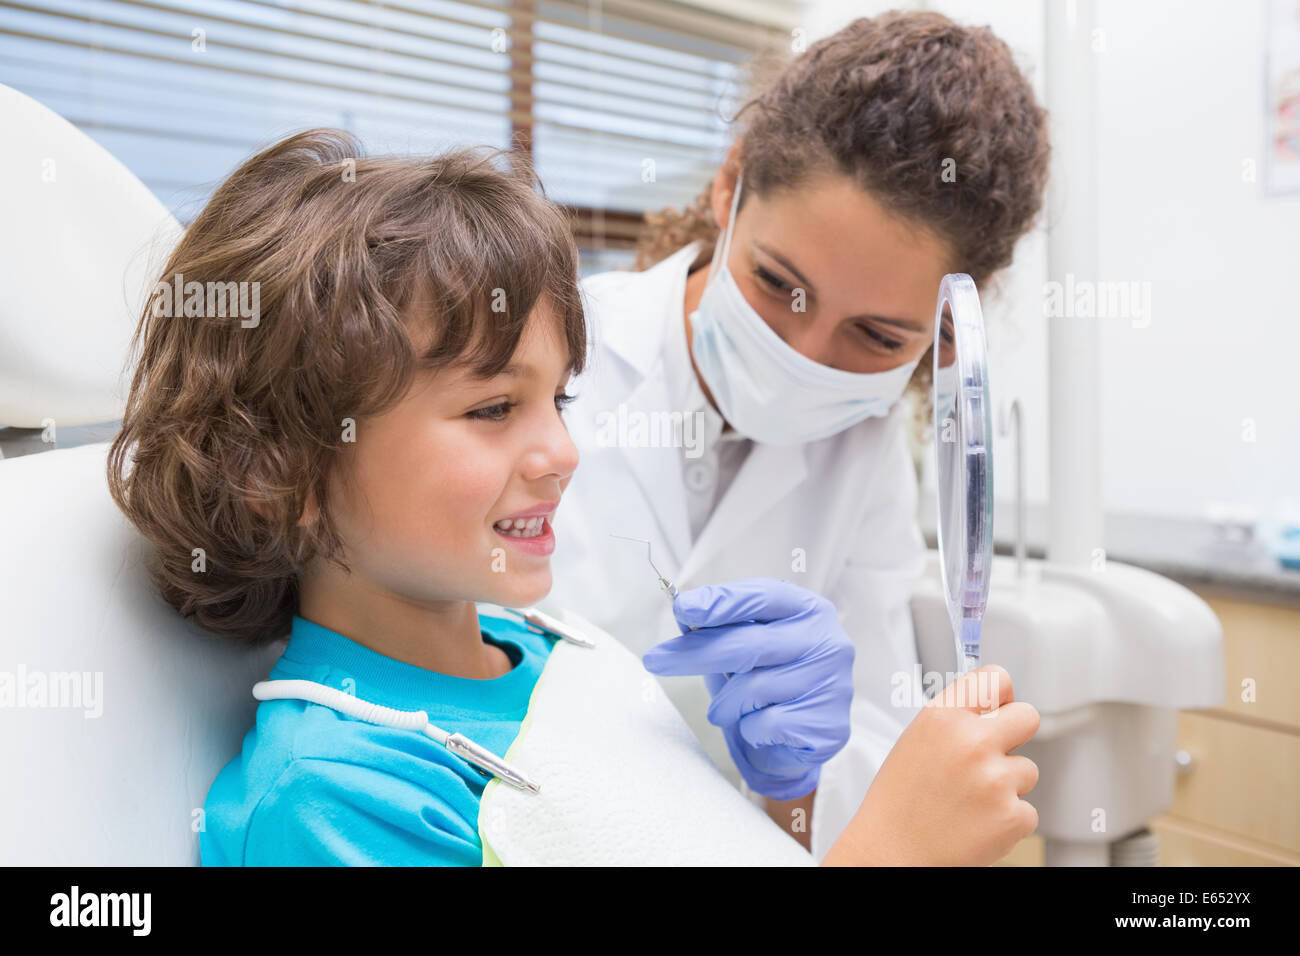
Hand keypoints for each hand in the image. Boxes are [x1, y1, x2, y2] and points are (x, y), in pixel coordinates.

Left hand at [641, 578, 854, 799]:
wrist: (799, 737)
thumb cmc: (766, 678)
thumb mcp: (745, 644)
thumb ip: (721, 626)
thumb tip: (682, 611)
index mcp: (807, 610)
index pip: (762, 597)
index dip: (721, 602)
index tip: (683, 607)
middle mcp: (827, 641)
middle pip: (750, 644)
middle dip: (696, 653)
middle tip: (656, 660)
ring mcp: (833, 683)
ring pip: (755, 689)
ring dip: (726, 703)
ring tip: (725, 709)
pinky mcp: (828, 724)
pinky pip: (767, 724)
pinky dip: (750, 728)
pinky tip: (758, 727)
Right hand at [824, 665, 1039, 865]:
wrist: (891, 852)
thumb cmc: (899, 801)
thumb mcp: (916, 741)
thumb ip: (955, 719)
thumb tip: (993, 707)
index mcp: (943, 718)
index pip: (996, 680)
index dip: (1000, 697)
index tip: (998, 708)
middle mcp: (972, 742)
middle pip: (1027, 716)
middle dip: (1015, 736)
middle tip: (993, 757)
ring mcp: (995, 779)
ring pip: (1028, 770)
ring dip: (1007, 785)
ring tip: (971, 801)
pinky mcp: (1012, 815)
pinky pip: (1027, 810)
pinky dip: (1008, 820)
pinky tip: (977, 823)